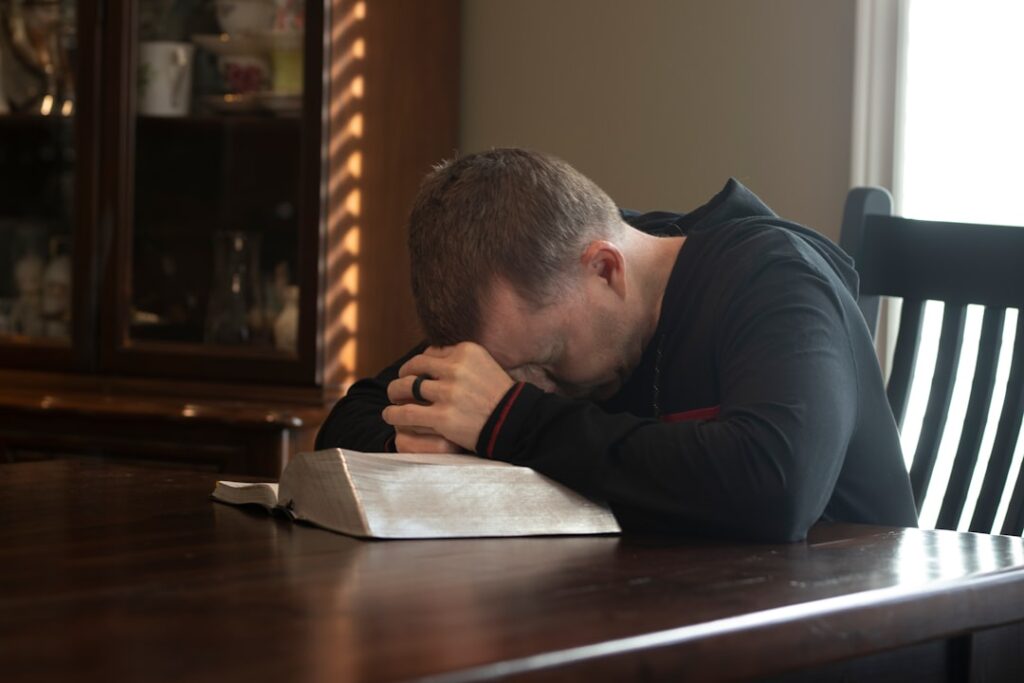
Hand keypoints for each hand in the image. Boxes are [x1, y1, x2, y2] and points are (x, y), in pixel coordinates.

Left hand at [383, 342, 514, 451]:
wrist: (516, 423)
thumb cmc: (500, 396)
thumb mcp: (485, 365)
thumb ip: (461, 359)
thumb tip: (433, 355)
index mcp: (466, 351)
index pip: (431, 352)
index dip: (421, 364)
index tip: (417, 373)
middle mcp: (456, 368)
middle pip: (414, 366)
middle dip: (403, 374)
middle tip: (399, 385)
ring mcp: (448, 393)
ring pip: (406, 387)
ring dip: (394, 393)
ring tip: (392, 399)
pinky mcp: (443, 417)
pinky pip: (407, 412)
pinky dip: (394, 413)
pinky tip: (390, 415)